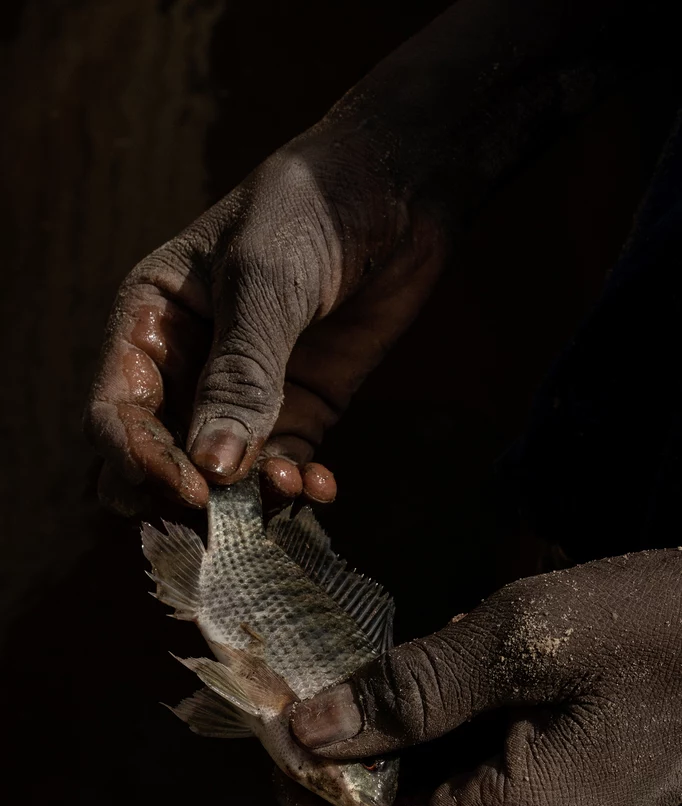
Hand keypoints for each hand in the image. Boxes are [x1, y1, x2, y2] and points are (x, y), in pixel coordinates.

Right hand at [84, 120, 444, 512]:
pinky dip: (296, 487)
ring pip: (221, 474)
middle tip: (228, 512)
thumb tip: (211, 468)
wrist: (397, 187)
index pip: (116, 411)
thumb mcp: (264, 281)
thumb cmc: (311, 208)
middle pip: (156, 456)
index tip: (193, 488)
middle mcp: (186, 366)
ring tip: (291, 487)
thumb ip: (239, 374)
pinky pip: (282, 466)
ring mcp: (243, 393)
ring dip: (249, 497)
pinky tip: (321, 486)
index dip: (141, 460)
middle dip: (184, 493)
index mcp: (150, 322)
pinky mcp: (299, 408)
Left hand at [282, 550, 681, 805]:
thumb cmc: (654, 626)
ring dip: (394, 739)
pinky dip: (441, 733)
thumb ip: (411, 690)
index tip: (282, 733)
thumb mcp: (522, 638)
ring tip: (400, 659)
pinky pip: (472, 785)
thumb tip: (310, 729)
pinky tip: (459, 668)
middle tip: (327, 677)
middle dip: (346, 762)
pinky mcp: (564, 804)